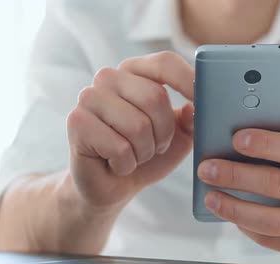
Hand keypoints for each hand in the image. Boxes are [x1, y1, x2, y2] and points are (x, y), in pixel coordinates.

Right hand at [67, 51, 194, 208]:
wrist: (112, 185)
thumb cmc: (147, 155)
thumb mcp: (180, 137)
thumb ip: (192, 119)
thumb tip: (193, 106)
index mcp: (136, 72)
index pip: (165, 63)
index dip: (188, 80)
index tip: (203, 100)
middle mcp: (109, 77)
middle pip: (155, 97)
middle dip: (164, 133)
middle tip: (155, 146)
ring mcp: (89, 97)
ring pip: (138, 125)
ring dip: (145, 152)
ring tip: (134, 155)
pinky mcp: (77, 122)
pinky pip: (120, 147)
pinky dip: (126, 164)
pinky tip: (116, 164)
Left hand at [197, 66, 279, 255]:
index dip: (266, 144)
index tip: (237, 137)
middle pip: (275, 185)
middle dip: (236, 176)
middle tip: (206, 167)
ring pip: (268, 220)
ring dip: (233, 208)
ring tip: (209, 195)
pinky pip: (270, 239)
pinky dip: (246, 227)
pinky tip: (228, 212)